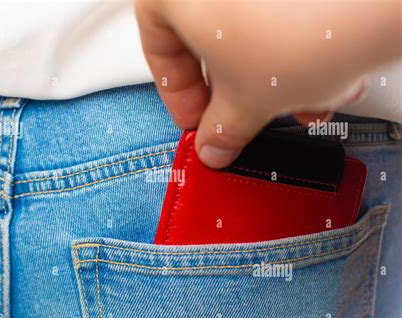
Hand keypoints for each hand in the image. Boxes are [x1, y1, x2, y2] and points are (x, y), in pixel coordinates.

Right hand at [135, 0, 400, 167]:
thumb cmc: (298, 27)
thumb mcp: (246, 100)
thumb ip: (223, 129)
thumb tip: (215, 144)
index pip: (156, 50)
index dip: (178, 98)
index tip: (198, 123)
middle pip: (206, 38)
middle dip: (231, 89)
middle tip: (242, 117)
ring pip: (248, 23)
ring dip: (271, 71)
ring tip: (297, 100)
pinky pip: (280, 6)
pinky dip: (295, 39)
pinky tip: (321, 67)